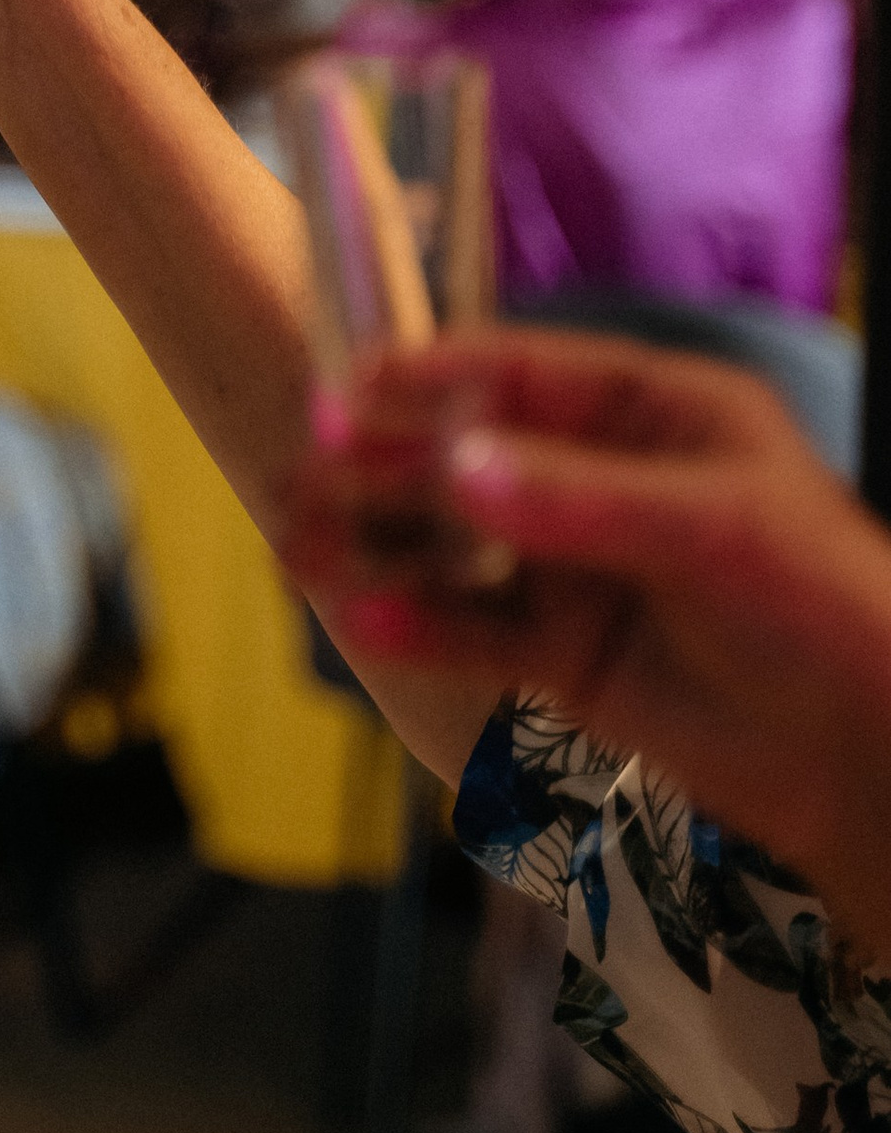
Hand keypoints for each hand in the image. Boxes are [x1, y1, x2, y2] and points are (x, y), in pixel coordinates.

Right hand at [289, 330, 890, 945]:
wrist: (864, 757)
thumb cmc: (819, 608)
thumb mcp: (710, 531)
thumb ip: (577, 500)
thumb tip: (453, 468)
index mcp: (649, 412)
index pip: (519, 376)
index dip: (430, 379)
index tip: (347, 391)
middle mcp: (600, 478)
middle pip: (469, 455)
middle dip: (384, 462)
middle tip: (303, 470)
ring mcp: (577, 568)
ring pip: (456, 544)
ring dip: (378, 540)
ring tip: (298, 545)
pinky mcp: (565, 654)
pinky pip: (474, 631)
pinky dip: (417, 625)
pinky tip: (364, 621)